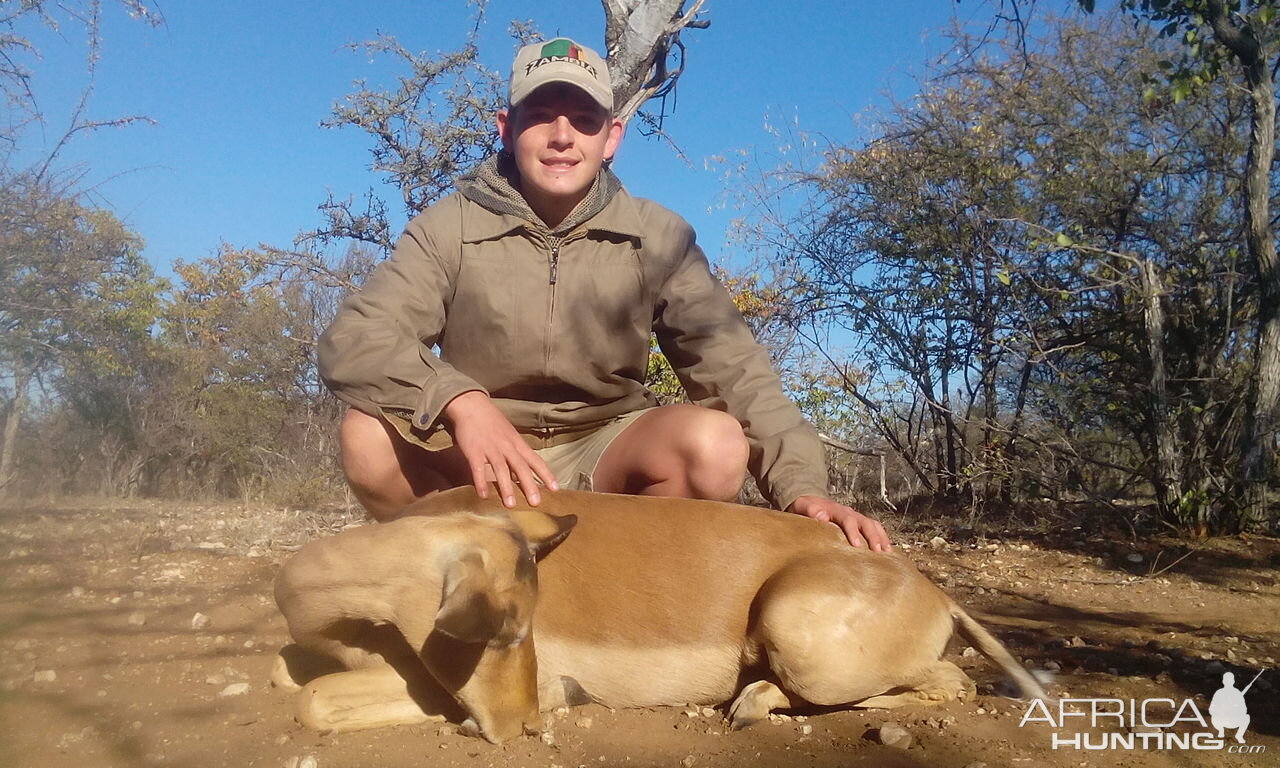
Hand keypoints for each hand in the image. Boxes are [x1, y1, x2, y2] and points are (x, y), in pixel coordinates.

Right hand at [442, 391, 558, 506]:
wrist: (472, 405)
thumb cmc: (492, 422)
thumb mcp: (510, 434)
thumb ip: (517, 452)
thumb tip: (524, 472)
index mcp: (517, 443)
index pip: (535, 460)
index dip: (546, 474)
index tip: (556, 489)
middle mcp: (507, 446)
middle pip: (520, 467)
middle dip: (529, 485)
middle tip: (535, 503)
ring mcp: (490, 448)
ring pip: (501, 469)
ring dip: (506, 487)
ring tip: (510, 505)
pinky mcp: (474, 450)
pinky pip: (478, 468)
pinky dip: (481, 482)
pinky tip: (483, 495)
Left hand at [787, 496, 891, 551]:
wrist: (810, 505)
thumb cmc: (805, 509)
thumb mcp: (801, 506)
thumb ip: (809, 509)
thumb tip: (822, 517)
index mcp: (836, 510)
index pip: (848, 520)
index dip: (853, 532)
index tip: (856, 545)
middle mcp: (849, 513)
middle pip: (865, 523)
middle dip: (873, 537)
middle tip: (877, 551)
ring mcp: (856, 518)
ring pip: (873, 525)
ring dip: (881, 538)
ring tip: (887, 553)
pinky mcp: (859, 525)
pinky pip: (875, 529)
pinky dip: (883, 538)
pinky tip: (888, 551)